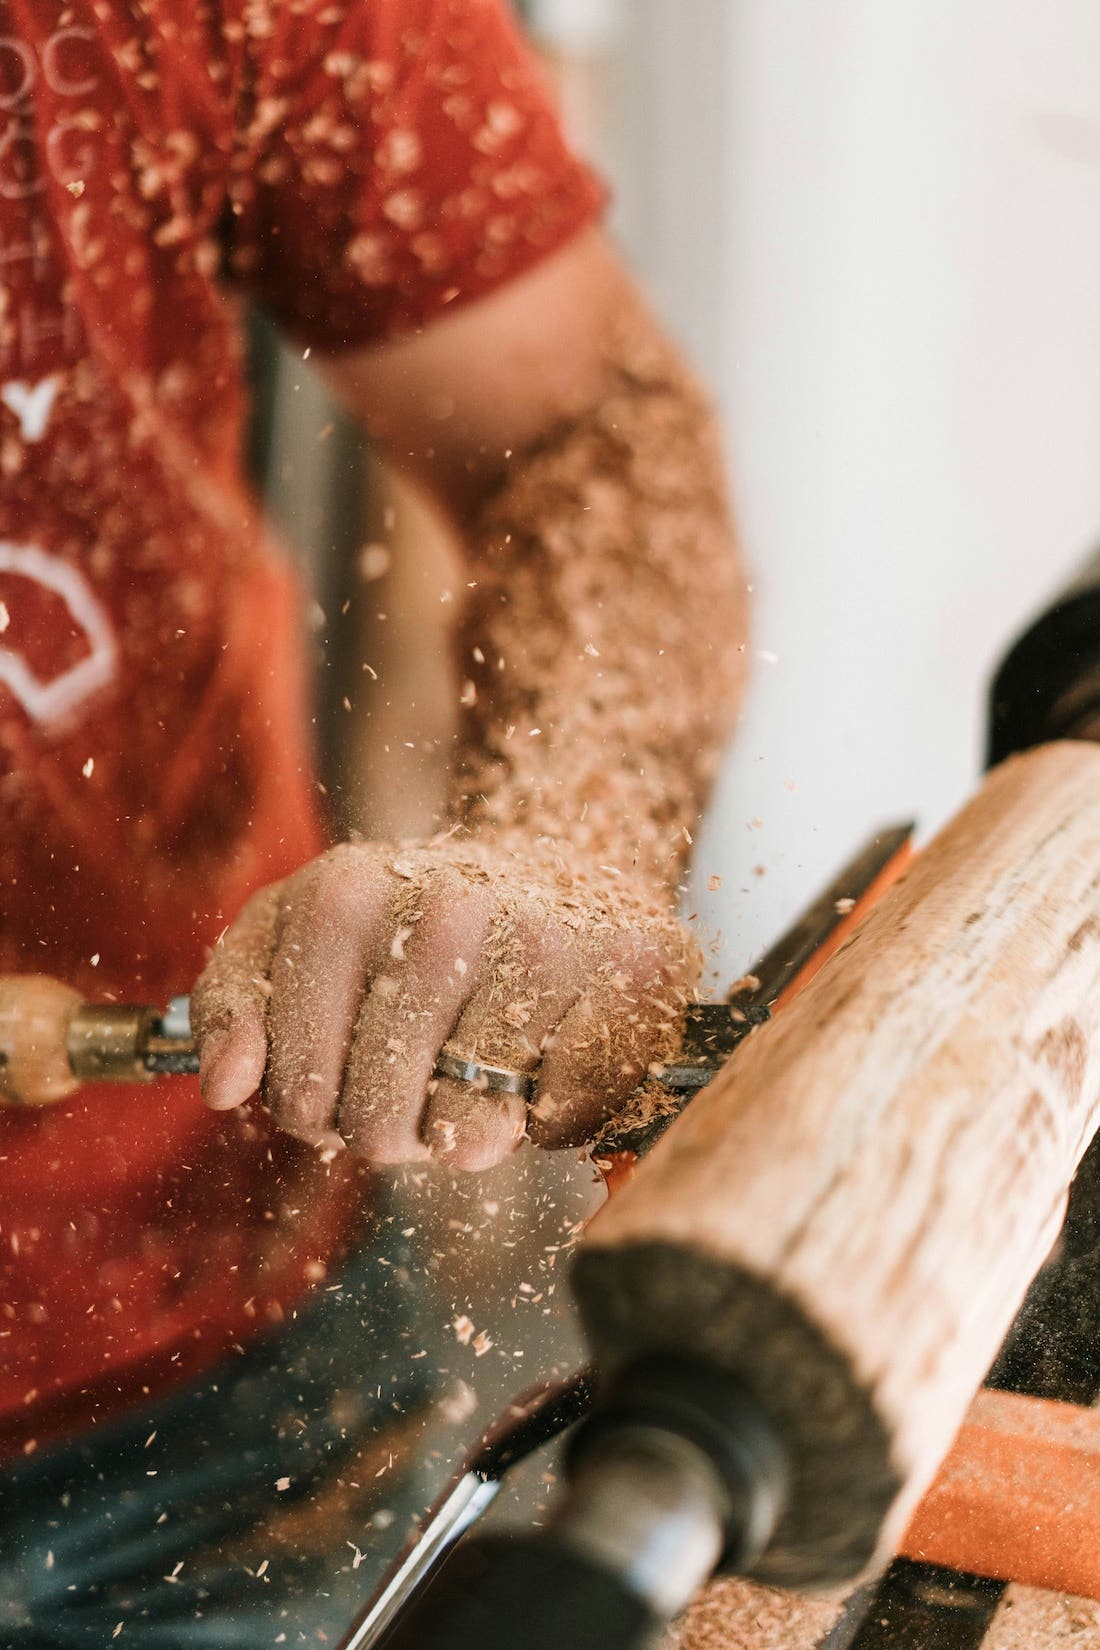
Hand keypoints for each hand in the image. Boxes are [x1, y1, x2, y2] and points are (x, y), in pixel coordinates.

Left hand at [191, 838, 699, 1170]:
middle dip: (389, 1128)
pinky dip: (547, 1122)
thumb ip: (231, 1003)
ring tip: (475, 1072)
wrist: (547, 872)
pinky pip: (564, 1122)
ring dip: (467, 1131)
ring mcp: (548, 939)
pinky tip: (541, 1064)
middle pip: (381, 1121)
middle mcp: (450, 908)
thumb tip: (228, 1086)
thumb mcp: (291, 940)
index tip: (335, 1076)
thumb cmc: (404, 927)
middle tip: (413, 1082)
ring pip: (473, 1133)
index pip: (296, 1090)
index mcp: (346, 897)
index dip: (312, 1110)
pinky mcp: (633, 975)